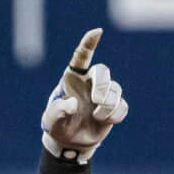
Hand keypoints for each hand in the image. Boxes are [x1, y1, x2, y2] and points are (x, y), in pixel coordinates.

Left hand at [40, 28, 127, 160]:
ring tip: (96, 117)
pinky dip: (115, 115)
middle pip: (103, 71)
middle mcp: (90, 82)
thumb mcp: (51, 120)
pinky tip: (105, 121)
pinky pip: (122, 106)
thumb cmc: (57, 125)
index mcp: (73, 78)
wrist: (70, 141)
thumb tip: (74, 104)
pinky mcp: (114, 107)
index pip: (81, 56)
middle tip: (96, 101)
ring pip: (115, 90)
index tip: (97, 32)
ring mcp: (103, 94)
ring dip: (107, 106)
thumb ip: (58, 111)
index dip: (89, 43)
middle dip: (102, 86)